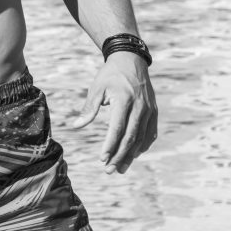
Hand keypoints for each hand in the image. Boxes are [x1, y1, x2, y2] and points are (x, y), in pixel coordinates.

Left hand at [70, 52, 157, 173]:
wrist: (131, 60)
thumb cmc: (110, 75)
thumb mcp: (97, 88)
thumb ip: (89, 108)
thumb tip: (76, 126)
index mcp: (124, 100)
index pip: (118, 128)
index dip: (111, 145)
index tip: (102, 159)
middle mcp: (140, 106)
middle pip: (131, 137)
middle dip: (120, 156)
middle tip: (110, 170)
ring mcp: (149, 109)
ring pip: (142, 138)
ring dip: (131, 155)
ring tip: (121, 168)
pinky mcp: (154, 111)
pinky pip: (151, 132)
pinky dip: (144, 145)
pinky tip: (135, 154)